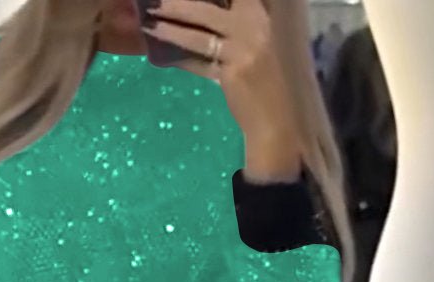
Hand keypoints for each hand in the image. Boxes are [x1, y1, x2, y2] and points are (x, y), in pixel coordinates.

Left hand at [140, 0, 306, 178]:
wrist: (283, 119)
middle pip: (210, 7)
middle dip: (181, 4)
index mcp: (264, 13)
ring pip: (201, 34)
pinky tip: (163, 57)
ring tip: (150, 25)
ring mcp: (245, 47)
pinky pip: (200, 62)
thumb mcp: (262, 42)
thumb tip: (211, 17)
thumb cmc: (276, 81)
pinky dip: (182, 59)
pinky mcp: (233, 70)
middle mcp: (257, 23)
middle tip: (156, 2)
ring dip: (171, 29)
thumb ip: (241, 25)